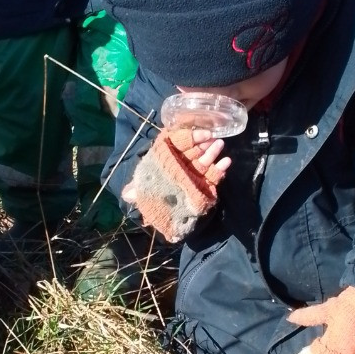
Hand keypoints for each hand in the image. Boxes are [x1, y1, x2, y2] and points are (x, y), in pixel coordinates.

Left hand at [122, 127, 230, 241]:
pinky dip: (219, 170)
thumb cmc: (151, 199)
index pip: (177, 145)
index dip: (188, 138)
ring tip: (220, 145)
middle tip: (213, 139)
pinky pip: (212, 177)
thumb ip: (135, 190)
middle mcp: (181, 165)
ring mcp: (193, 175)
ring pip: (203, 161)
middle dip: (203, 144)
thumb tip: (127, 193)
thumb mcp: (141, 193)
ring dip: (212, 153)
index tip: (199, 135)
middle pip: (193, 151)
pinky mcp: (204, 186)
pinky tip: (227, 162)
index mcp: (166, 161)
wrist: (163, 218)